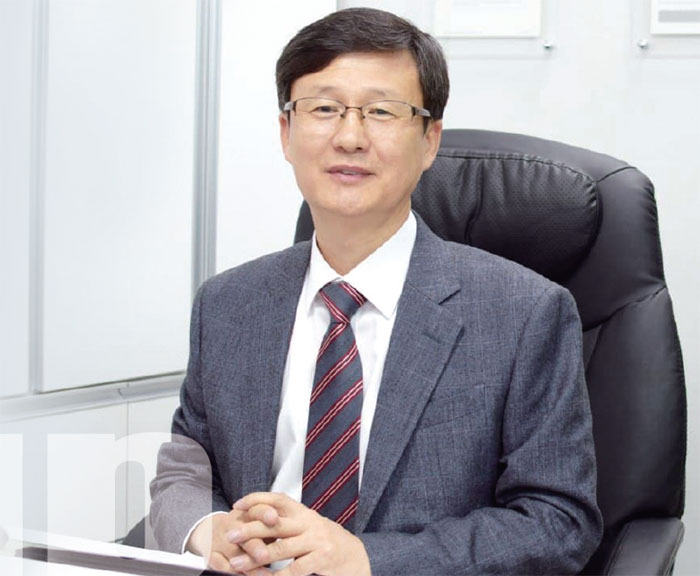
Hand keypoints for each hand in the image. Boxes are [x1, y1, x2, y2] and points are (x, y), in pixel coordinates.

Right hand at [186, 506, 278, 573]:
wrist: (212, 531)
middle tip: (265, 555)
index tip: (274, 518)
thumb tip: (298, 534)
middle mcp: (232, 524)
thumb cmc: (247, 527)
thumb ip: (274, 524)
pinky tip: (243, 575)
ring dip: (248, 565)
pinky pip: (220, 566)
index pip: (255, 508)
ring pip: (232, 552)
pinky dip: (233, 573)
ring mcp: (219, 540)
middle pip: (243, 532)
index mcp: (246, 513)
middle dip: (255, 545)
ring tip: (264, 575)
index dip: (264, 512)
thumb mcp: (259, 522)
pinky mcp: (211, 556)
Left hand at [228, 492, 370, 575]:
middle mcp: (310, 522)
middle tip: (230, 535)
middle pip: (275, 523)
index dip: (257, 499)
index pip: (279, 499)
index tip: (237, 505)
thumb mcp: (308, 528)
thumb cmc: (325, 542)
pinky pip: (294, 569)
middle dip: (250, 529)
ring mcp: (317, 540)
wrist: (356, 557)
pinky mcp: (323, 558)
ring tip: (236, 563)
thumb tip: (256, 522)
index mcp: (304, 512)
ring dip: (255, 558)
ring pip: (281, 549)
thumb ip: (287, 525)